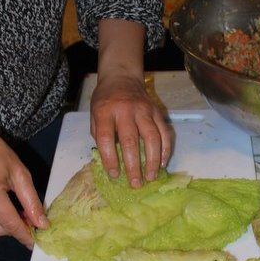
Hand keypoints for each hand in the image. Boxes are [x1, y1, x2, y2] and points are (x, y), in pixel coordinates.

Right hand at [0, 122, 48, 248]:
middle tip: (29, 219)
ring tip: (15, 211)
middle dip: (15, 228)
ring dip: (2, 226)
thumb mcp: (18, 172)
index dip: (25, 235)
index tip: (36, 243)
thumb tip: (41, 223)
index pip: (11, 224)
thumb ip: (31, 200)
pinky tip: (0, 209)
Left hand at [92, 18, 172, 186]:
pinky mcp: (158, 112)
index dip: (110, 158)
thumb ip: (101, 135)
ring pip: (152, 138)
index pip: (106, 138)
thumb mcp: (94, 114)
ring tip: (151, 176)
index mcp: (105, 111)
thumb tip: (112, 162)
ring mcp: (145, 110)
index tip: (114, 175)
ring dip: (152, 160)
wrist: (122, 77)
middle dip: (134, 165)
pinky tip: (162, 163)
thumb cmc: (106, 100)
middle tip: (136, 183)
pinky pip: (165, 132)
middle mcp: (126, 110)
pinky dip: (165, 149)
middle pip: (131, 140)